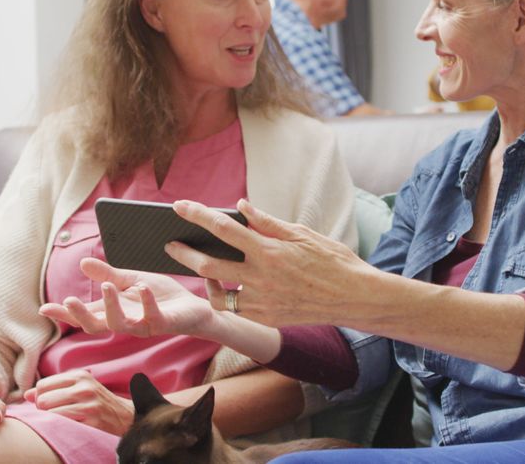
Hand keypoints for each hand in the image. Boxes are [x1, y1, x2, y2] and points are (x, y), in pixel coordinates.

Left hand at [25, 369, 133, 435]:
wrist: (126, 416)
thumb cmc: (98, 402)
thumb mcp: (79, 388)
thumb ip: (53, 389)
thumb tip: (26, 395)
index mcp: (79, 376)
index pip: (42, 385)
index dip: (40, 398)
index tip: (48, 405)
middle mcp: (84, 387)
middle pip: (43, 400)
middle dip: (43, 410)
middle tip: (54, 415)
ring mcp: (88, 404)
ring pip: (50, 413)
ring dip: (51, 420)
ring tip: (61, 421)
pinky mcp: (92, 420)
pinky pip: (63, 424)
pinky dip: (60, 427)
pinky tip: (69, 427)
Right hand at [39, 257, 219, 337]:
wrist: (194, 307)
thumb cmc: (161, 296)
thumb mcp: (131, 280)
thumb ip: (108, 275)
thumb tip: (83, 263)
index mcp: (114, 310)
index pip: (85, 314)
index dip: (64, 314)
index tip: (44, 309)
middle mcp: (125, 321)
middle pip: (96, 326)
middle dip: (80, 316)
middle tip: (68, 301)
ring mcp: (144, 325)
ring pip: (120, 325)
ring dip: (111, 306)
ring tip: (108, 286)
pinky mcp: (164, 324)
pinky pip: (152, 317)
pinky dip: (146, 301)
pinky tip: (142, 288)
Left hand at [167, 198, 371, 326]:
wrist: (354, 298)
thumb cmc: (332, 260)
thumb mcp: (302, 234)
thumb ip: (267, 223)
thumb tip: (240, 207)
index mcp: (269, 252)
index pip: (224, 229)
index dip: (198, 215)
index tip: (179, 206)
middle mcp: (261, 278)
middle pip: (208, 266)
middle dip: (184, 253)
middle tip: (170, 244)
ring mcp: (262, 302)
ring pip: (218, 293)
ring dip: (204, 280)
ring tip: (200, 268)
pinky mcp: (266, 318)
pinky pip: (237, 308)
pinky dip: (229, 295)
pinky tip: (228, 284)